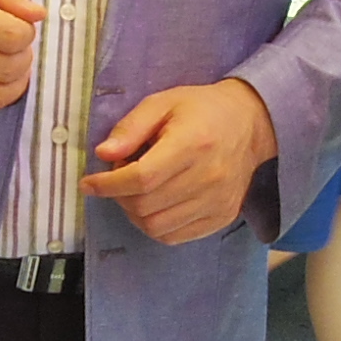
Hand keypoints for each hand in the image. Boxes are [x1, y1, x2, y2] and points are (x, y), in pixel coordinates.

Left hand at [82, 79, 278, 244]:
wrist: (252, 124)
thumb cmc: (202, 110)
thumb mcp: (163, 103)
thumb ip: (131, 127)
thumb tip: (103, 154)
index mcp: (193, 144)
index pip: (142, 178)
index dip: (108, 185)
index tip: (89, 183)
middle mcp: (209, 178)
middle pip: (145, 206)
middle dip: (119, 197)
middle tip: (118, 179)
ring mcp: (217, 202)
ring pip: (157, 227)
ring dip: (134, 214)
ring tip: (135, 192)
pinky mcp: (222, 217)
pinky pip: (175, 237)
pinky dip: (154, 226)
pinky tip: (153, 205)